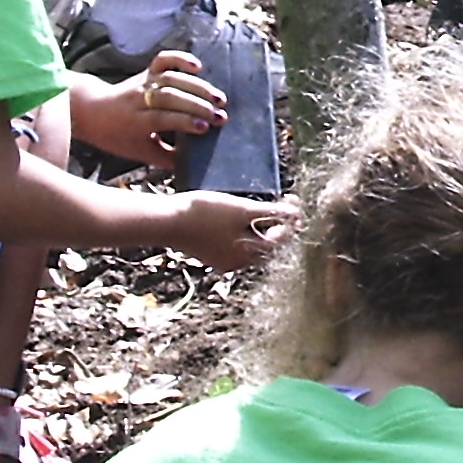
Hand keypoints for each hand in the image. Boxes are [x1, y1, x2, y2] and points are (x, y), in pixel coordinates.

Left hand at [68, 52, 226, 171]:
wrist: (92, 111)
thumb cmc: (117, 136)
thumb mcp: (139, 152)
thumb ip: (166, 158)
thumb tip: (192, 165)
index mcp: (134, 121)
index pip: (162, 118)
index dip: (184, 121)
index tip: (206, 128)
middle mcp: (138, 99)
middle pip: (170, 96)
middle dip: (198, 105)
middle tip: (220, 116)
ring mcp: (143, 82)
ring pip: (171, 79)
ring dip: (198, 87)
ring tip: (219, 98)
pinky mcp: (147, 72)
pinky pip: (163, 60)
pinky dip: (180, 59)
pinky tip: (198, 66)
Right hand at [170, 191, 294, 272]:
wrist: (165, 221)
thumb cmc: (204, 214)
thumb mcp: (241, 210)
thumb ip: (271, 213)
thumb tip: (297, 215)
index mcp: (248, 255)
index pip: (282, 240)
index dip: (291, 219)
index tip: (293, 199)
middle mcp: (238, 263)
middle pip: (268, 245)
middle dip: (279, 224)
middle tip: (284, 203)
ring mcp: (222, 260)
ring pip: (251, 245)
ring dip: (262, 227)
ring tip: (265, 208)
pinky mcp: (210, 253)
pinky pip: (235, 244)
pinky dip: (244, 231)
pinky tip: (242, 217)